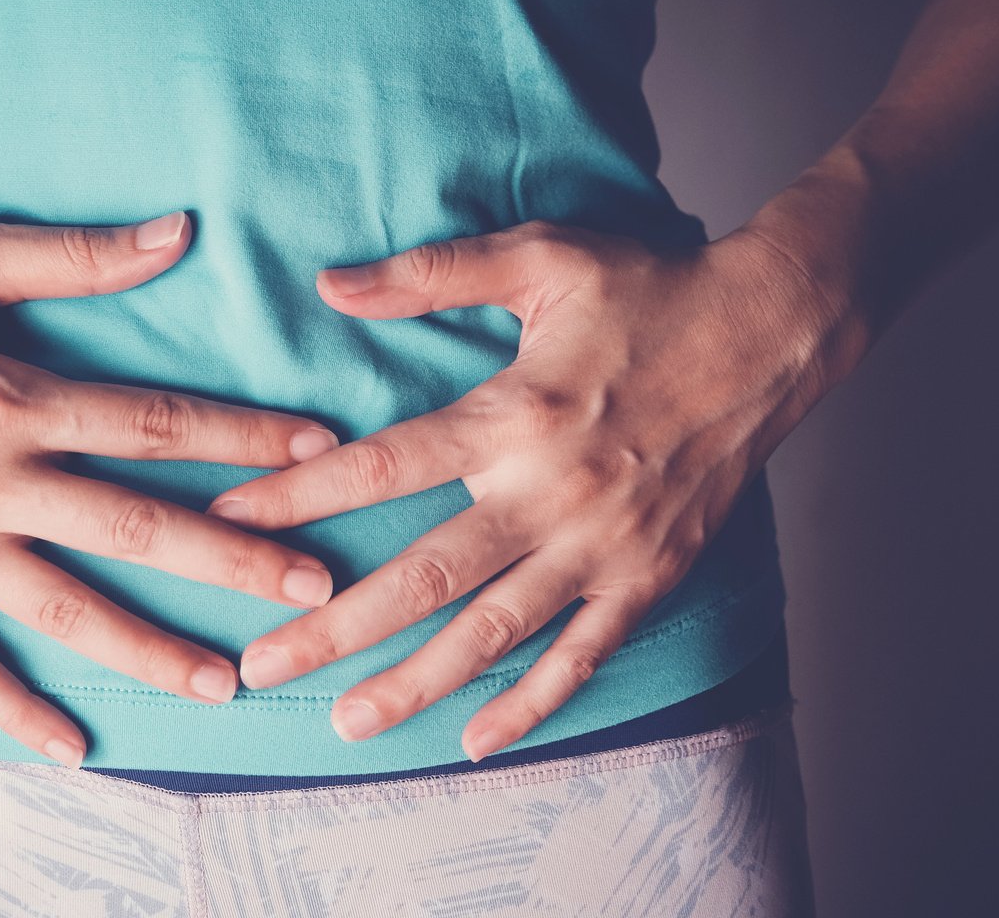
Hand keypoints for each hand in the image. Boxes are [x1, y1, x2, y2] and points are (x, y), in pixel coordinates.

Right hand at [0, 211, 341, 767]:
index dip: (246, 438)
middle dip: (233, 560)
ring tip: (224, 683)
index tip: (320, 452)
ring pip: (64, 609)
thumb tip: (181, 232)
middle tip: (312, 589)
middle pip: (134, 527)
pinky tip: (73, 749)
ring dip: (149, 649)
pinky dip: (14, 711)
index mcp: (11, 398)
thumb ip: (77, 256)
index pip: (156, 425)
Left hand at [205, 218, 849, 760]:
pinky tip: (475, 741)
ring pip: (490, 633)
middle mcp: (550, 492)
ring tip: (343, 722)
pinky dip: (529, 704)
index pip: (379, 467)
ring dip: (413, 683)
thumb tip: (329, 284)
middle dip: (332, 626)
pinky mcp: (646, 575)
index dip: (295, 499)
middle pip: (420, 575)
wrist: (771, 331)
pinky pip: (579, 655)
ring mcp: (601, 545)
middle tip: (259, 664)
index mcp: (512, 413)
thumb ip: (430, 273)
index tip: (228, 526)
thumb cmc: (649, 288)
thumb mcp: (540, 257)